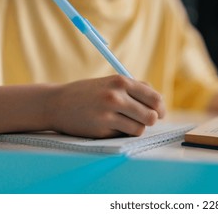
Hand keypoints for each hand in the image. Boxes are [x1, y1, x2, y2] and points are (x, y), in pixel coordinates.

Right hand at [45, 75, 165, 137]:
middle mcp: (116, 96)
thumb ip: (135, 89)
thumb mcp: (111, 83)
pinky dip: (122, 133)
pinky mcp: (101, 129)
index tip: (160, 113)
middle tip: (145, 120)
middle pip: (151, 115)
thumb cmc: (88, 93)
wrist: (56, 103)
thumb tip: (159, 102)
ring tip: (124, 122)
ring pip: (140, 128)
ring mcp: (108, 113)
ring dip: (136, 128)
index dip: (161, 108)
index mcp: (121, 81)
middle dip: (151, 120)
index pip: (154, 98)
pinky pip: (124, 135)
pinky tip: (111, 126)